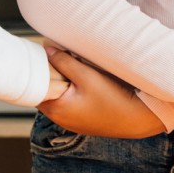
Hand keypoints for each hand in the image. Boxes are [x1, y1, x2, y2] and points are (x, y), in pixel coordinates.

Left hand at [39, 49, 160, 138]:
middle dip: (54, 76)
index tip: (47, 56)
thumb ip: (64, 62)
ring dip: (64, 84)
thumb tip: (47, 50)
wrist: (137, 119)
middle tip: (64, 59)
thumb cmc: (112, 98)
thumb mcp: (87, 76)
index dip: (40, 70)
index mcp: (55, 108)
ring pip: (60, 98)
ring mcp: (72, 122)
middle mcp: (59, 119)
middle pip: (47, 92)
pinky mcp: (83, 122)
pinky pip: (71, 105)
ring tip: (78, 71)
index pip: (36, 86)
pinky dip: (74, 94)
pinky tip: (87, 86)